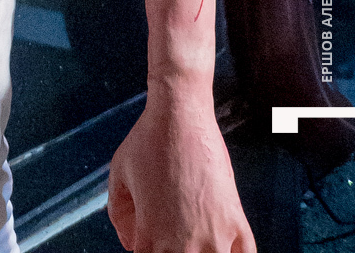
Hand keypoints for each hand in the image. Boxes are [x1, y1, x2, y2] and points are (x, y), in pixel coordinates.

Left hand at [108, 89, 254, 250]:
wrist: (180, 115)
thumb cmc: (147, 141)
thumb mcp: (118, 175)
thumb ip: (118, 215)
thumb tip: (130, 242)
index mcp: (150, 236)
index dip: (146, 252)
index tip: (150, 243)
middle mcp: (183, 245)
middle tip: (174, 236)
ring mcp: (214, 236)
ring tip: (198, 242)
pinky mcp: (236, 222)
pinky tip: (226, 248)